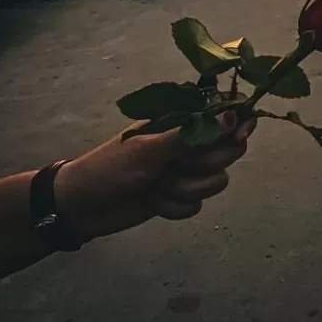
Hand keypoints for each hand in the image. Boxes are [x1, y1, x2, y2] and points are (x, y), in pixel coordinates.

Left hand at [53, 113, 255, 239]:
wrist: (83, 206)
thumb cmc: (111, 167)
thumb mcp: (150, 149)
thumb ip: (193, 134)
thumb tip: (231, 116)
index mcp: (179, 121)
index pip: (224, 114)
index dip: (239, 124)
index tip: (239, 136)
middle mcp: (187, 144)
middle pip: (228, 151)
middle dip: (204, 164)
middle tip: (178, 165)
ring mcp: (184, 172)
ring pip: (215, 182)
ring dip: (185, 189)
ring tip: (157, 186)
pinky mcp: (179, 198)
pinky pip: (197, 205)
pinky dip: (174, 207)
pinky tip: (153, 202)